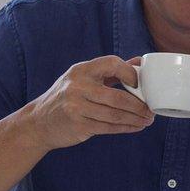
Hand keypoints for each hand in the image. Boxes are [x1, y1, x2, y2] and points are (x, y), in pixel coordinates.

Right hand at [21, 55, 153, 150]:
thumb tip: (139, 62)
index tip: (140, 85)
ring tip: (147, 120)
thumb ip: (111, 70)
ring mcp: (76, 107)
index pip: (111, 63)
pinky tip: (136, 127)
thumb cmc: (67, 97)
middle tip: (151, 110)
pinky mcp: (78, 125)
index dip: (130, 73)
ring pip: (115, 115)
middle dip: (139, 106)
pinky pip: (108, 128)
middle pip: (118, 97)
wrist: (38, 122)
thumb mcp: (83, 78)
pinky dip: (126, 128)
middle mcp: (77, 87)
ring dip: (135, 119)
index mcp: (81, 70)